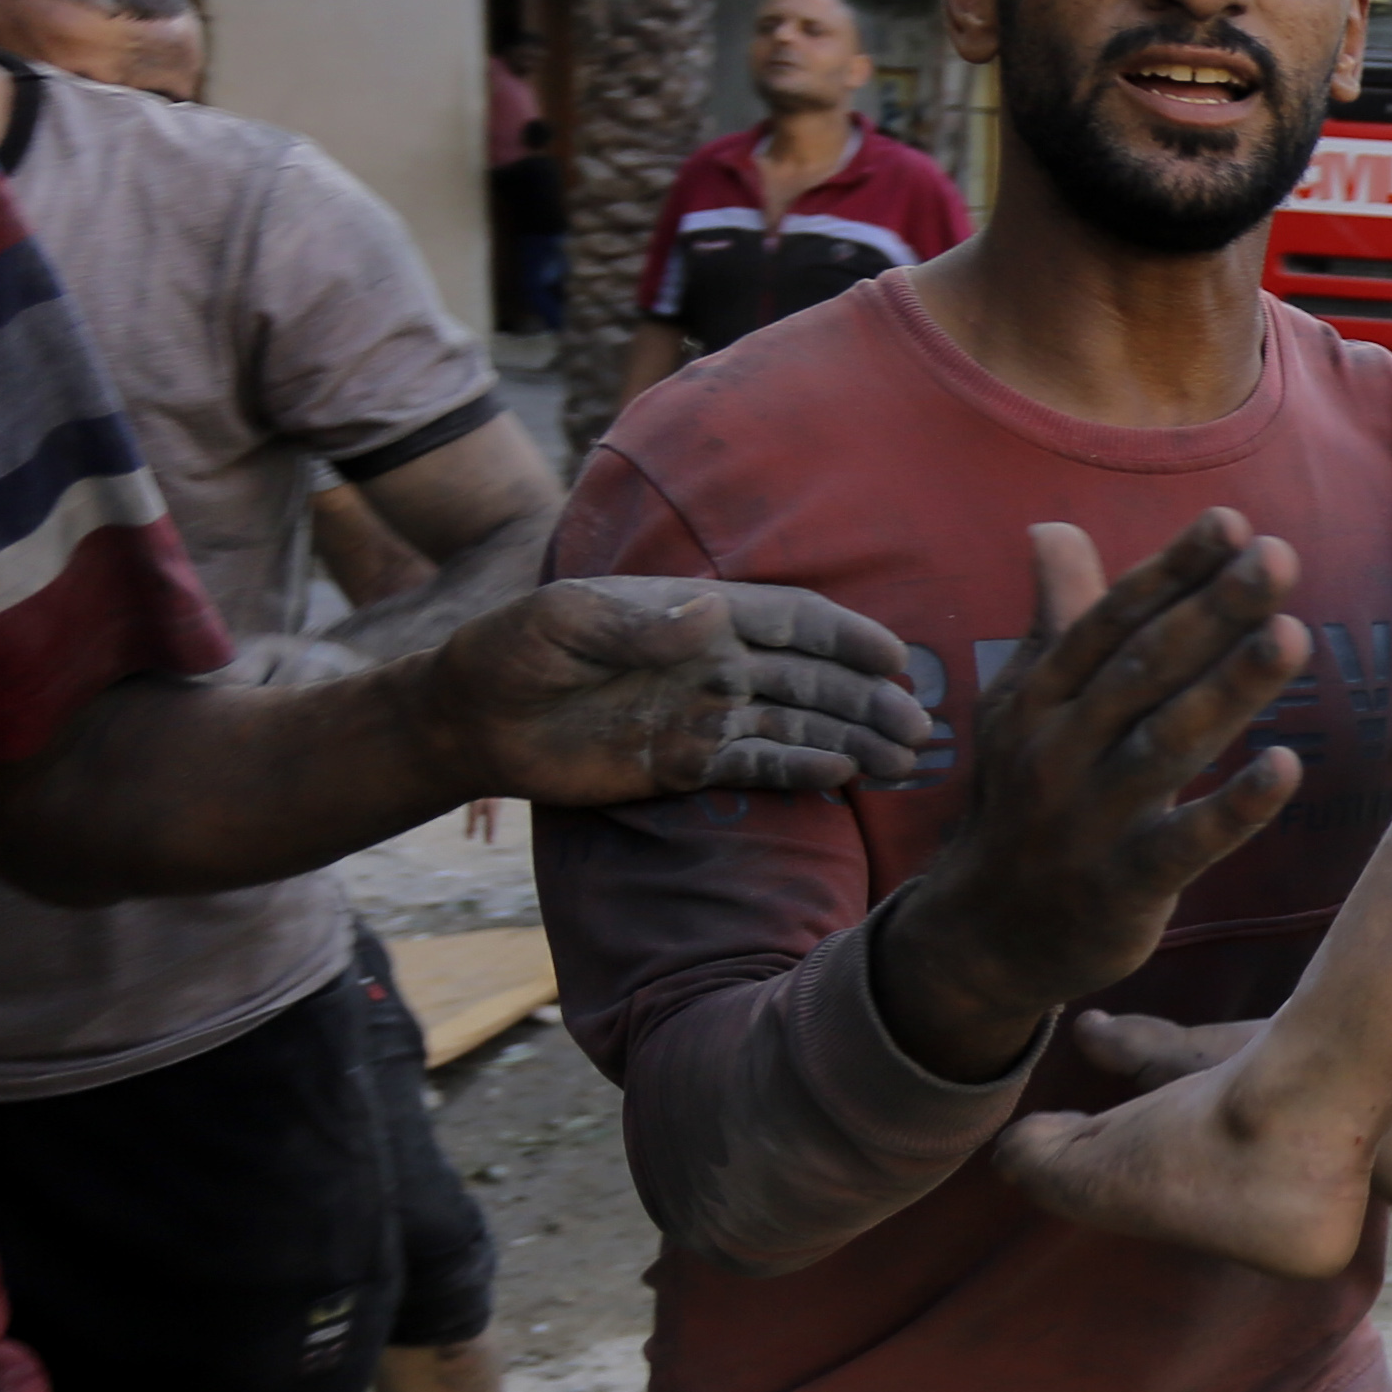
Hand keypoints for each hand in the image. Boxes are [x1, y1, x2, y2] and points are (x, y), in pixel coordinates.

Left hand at [417, 575, 930, 803]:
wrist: (469, 720)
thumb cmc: (511, 649)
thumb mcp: (563, 619)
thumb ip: (638, 620)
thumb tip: (714, 616)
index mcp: (696, 615)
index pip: (791, 621)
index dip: (847, 637)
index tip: (896, 659)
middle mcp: (715, 663)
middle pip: (813, 678)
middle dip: (870, 700)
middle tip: (922, 727)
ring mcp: (706, 714)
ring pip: (800, 724)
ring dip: (854, 738)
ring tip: (905, 761)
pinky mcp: (688, 764)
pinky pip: (759, 766)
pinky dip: (802, 771)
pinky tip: (845, 776)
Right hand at [880, 513, 1310, 1081]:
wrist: (985, 935)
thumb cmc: (1027, 799)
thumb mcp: (1028, 707)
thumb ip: (1059, 621)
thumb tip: (1052, 529)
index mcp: (1041, 698)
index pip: (1111, 621)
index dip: (1171, 571)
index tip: (1232, 523)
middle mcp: (1060, 749)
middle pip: (1144, 668)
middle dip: (1212, 610)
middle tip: (1277, 558)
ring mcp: (1090, 818)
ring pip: (1167, 742)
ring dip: (1230, 689)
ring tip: (1292, 635)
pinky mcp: (1124, 884)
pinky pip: (1184, 841)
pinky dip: (1235, 807)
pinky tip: (1287, 766)